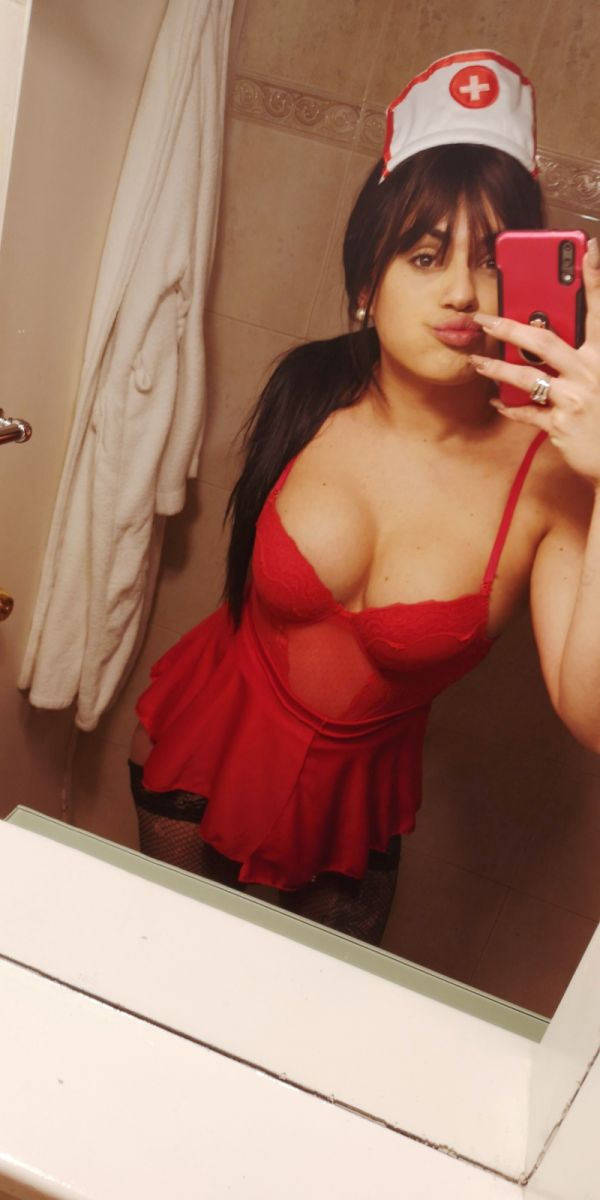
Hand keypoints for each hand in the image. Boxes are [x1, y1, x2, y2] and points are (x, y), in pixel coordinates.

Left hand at [469, 237, 599, 487]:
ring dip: (496, 368)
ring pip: (526, 377)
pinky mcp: (560, 426)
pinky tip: (495, 400)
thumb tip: (558, 336)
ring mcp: (575, 399)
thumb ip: (590, 354)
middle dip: (510, 327)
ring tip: (476, 361)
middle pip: (545, 341)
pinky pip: (526, 412)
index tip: (590, 248)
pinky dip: (509, 407)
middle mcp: (592, 372)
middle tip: (483, 319)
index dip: (596, 278)